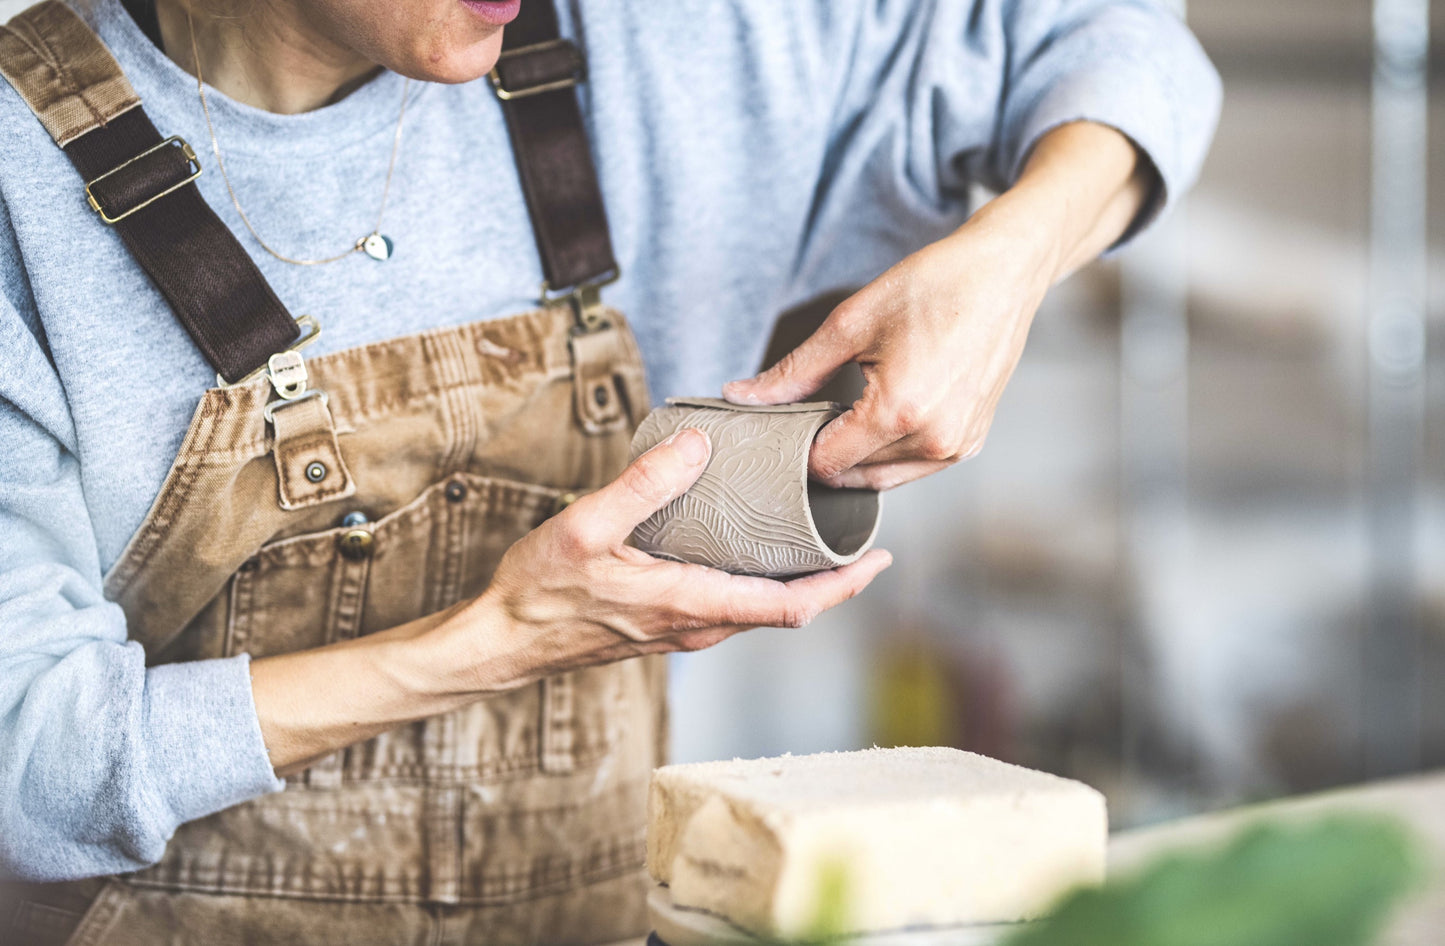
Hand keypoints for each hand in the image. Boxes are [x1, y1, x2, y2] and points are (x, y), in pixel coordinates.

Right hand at [453, 428, 891, 690]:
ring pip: (760, 613)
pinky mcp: (667, 626)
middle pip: (786, 612)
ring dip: (799, 586)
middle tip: (864, 543)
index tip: (878, 560)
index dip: (841, 586)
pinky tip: (756, 554)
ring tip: (822, 543)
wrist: (502, 640)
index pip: (788, 607)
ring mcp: (682, 631)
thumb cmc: (540, 590)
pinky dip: (762, 586)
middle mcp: (695, 626)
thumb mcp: (586, 526)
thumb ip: (643, 485)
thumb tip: (697, 446)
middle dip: (833, 582)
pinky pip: (732, 610)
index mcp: (688, 603)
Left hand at [723, 121, 1150, 490]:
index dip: (798, 445)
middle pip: (851, 475)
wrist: (1003, 274)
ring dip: (858, 454)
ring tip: (854, 404)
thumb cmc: (934, 287)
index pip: (825, 463)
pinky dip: (889, 452)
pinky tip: (883, 412)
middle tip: (819, 405)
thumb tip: (741, 397)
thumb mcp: (851, 323)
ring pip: (882, 478)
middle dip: (826, 449)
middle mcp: (933, 440)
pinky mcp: (970, 443)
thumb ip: (794, 372)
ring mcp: (956, 446)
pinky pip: (913, 468)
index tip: (790, 417)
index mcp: (899, 412)